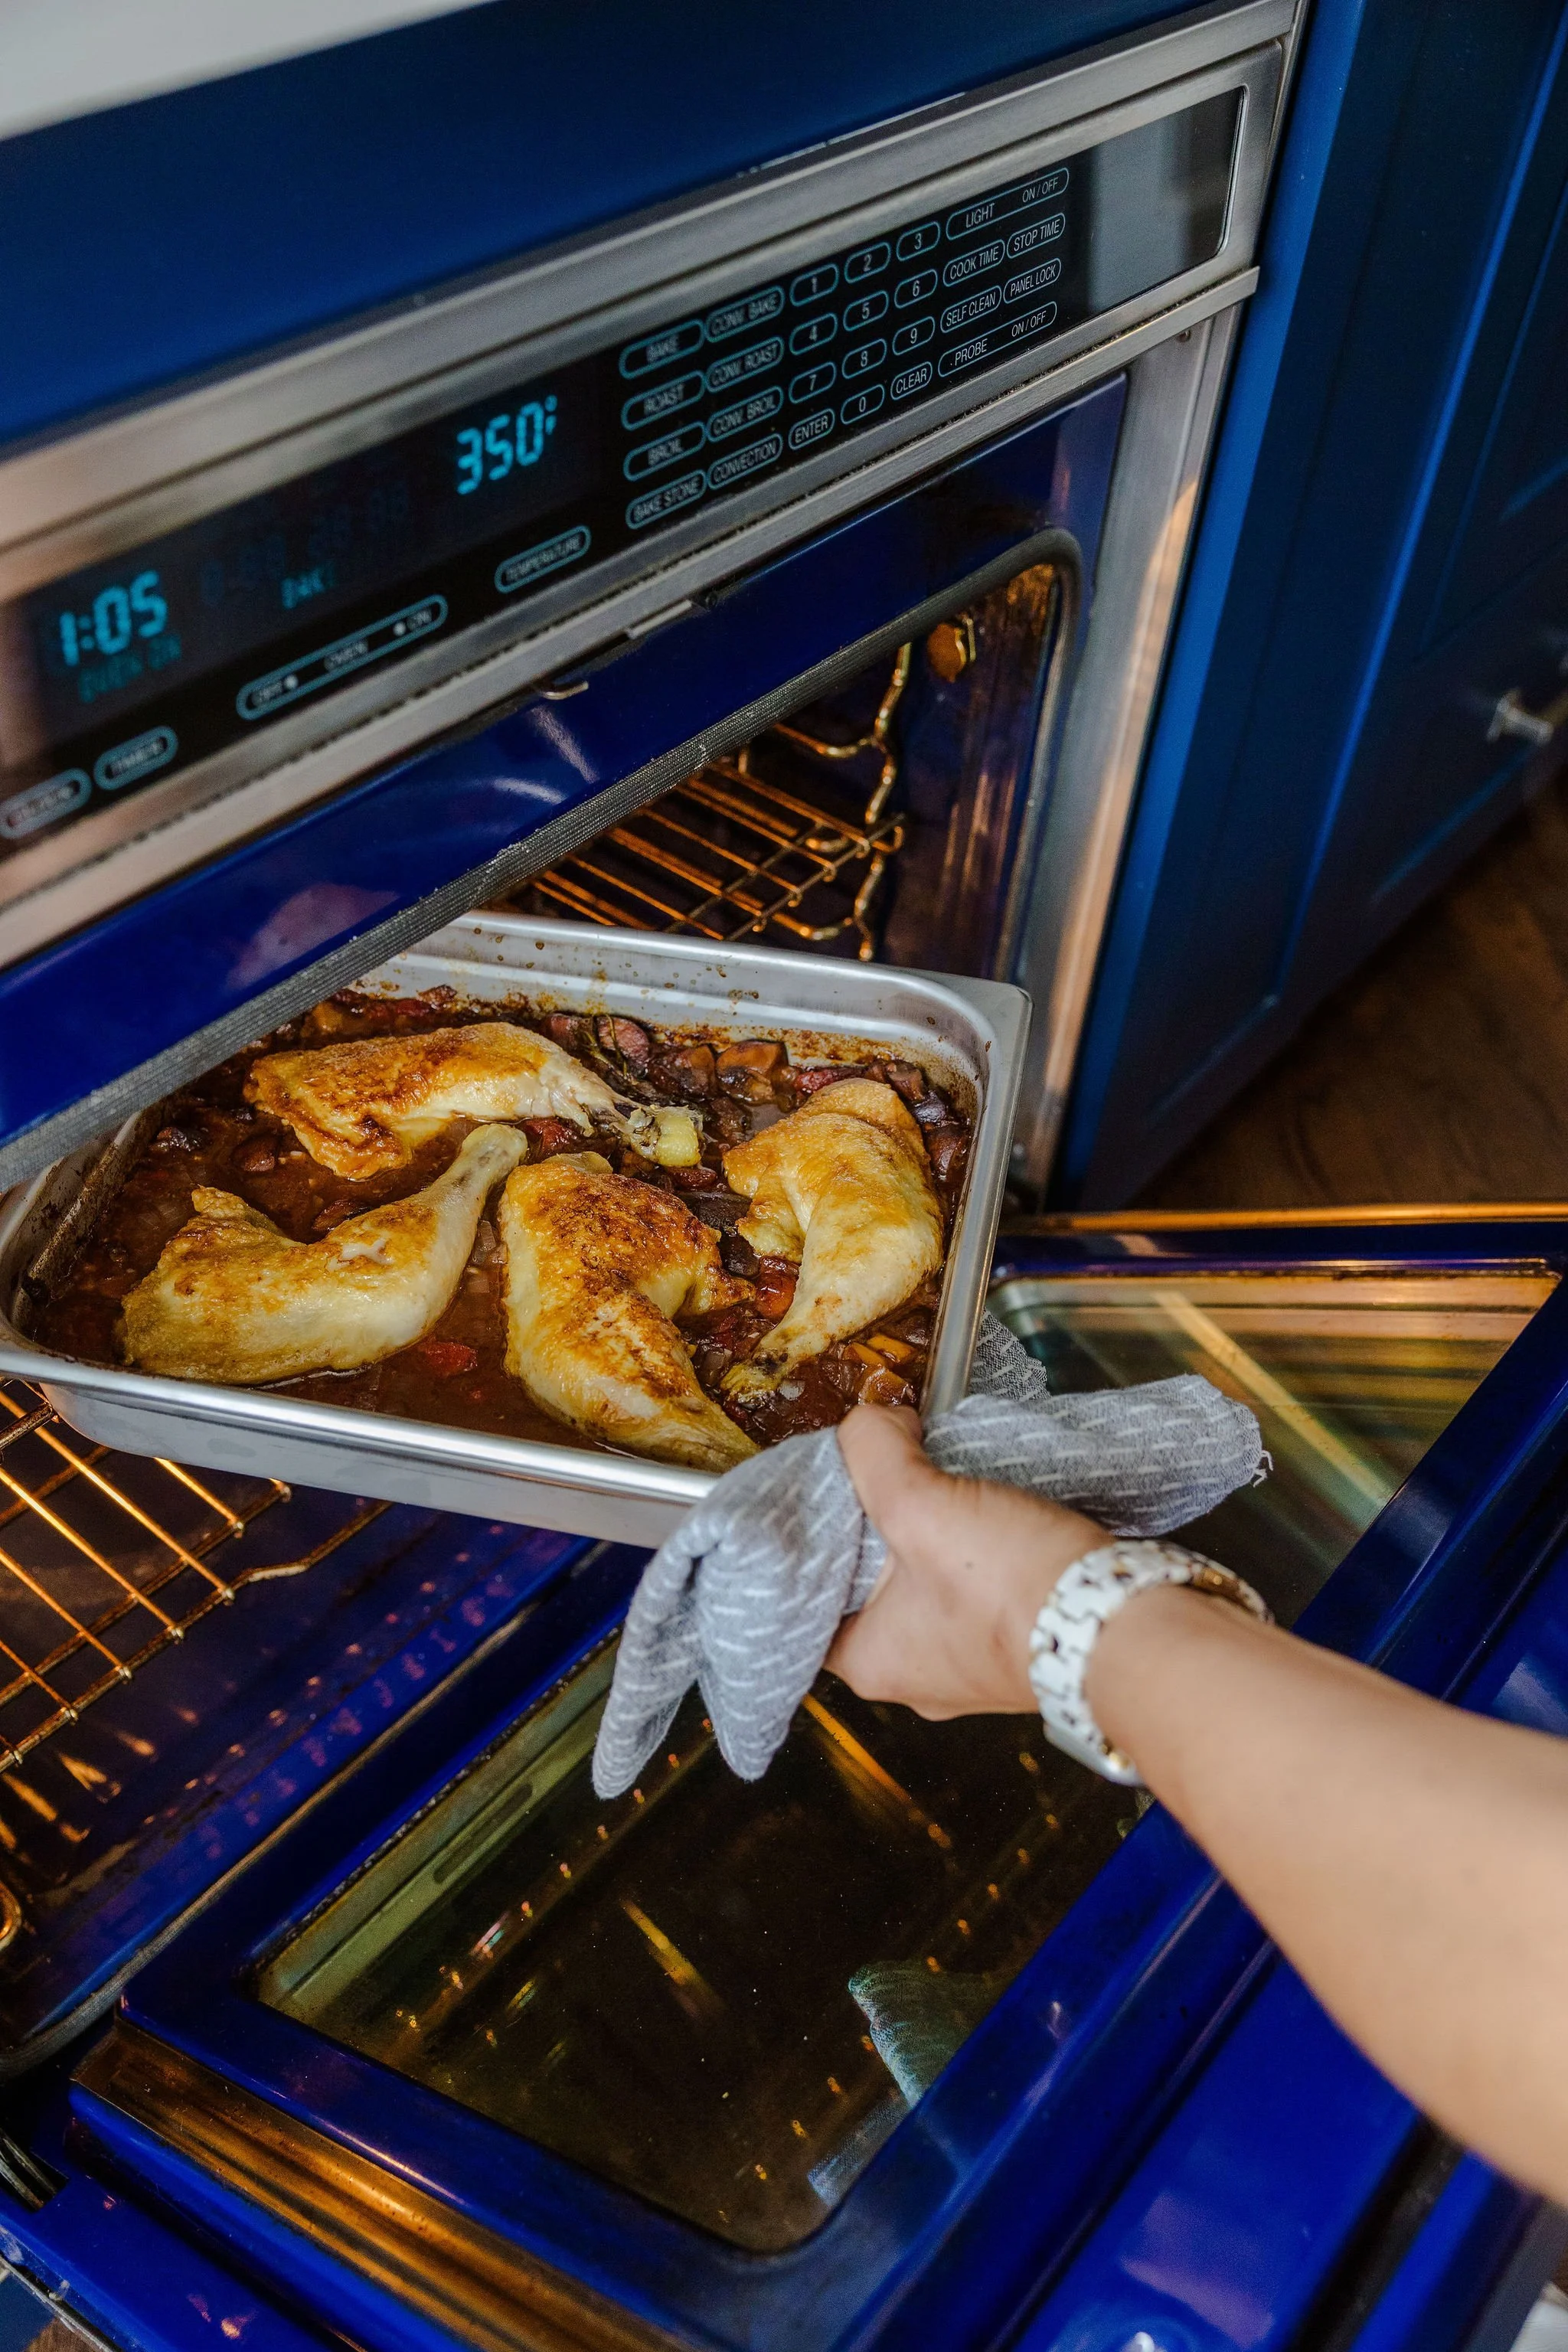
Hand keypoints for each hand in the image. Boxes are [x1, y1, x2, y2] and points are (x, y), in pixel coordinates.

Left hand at [824, 1401, 1108, 1716]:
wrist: (1124, 1627)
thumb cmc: (1017, 1589)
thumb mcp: (922, 1505)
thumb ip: (874, 1452)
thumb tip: (870, 1422)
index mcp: (870, 1662)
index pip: (803, 1601)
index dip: (804, 1541)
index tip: (816, 1495)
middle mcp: (913, 1677)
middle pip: (863, 1587)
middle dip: (871, 1529)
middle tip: (877, 1476)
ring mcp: (967, 1666)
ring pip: (921, 1585)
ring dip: (926, 1536)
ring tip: (932, 1485)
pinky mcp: (1013, 1644)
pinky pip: (971, 1590)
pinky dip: (970, 1550)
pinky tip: (979, 1510)